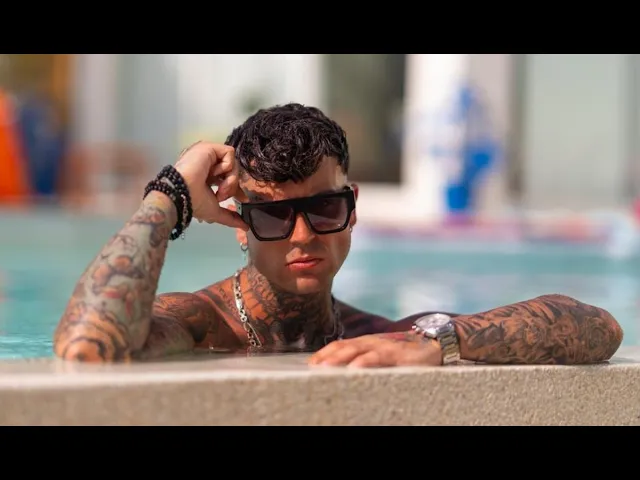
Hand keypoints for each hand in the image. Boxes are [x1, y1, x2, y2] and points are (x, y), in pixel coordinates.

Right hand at [174, 141, 247, 228]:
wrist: (181, 192)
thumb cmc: (194, 203)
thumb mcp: (215, 212)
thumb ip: (230, 218)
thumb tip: (245, 226)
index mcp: (206, 177)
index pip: (227, 179)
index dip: (236, 188)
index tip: (243, 200)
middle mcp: (207, 164)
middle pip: (232, 172)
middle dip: (232, 187)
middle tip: (222, 196)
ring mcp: (208, 155)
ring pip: (232, 164)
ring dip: (229, 181)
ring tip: (219, 189)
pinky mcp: (210, 147)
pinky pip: (229, 154)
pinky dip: (226, 167)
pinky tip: (214, 174)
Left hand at [308, 332, 441, 367]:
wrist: (435, 344)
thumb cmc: (406, 353)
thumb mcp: (383, 355)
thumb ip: (367, 359)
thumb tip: (347, 370)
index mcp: (366, 342)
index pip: (339, 345)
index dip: (323, 353)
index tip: (309, 364)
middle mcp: (371, 341)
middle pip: (342, 346)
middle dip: (325, 356)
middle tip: (310, 367)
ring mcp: (383, 346)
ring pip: (356, 349)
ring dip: (338, 358)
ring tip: (324, 367)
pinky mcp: (397, 353)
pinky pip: (377, 357)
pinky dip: (364, 362)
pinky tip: (354, 368)